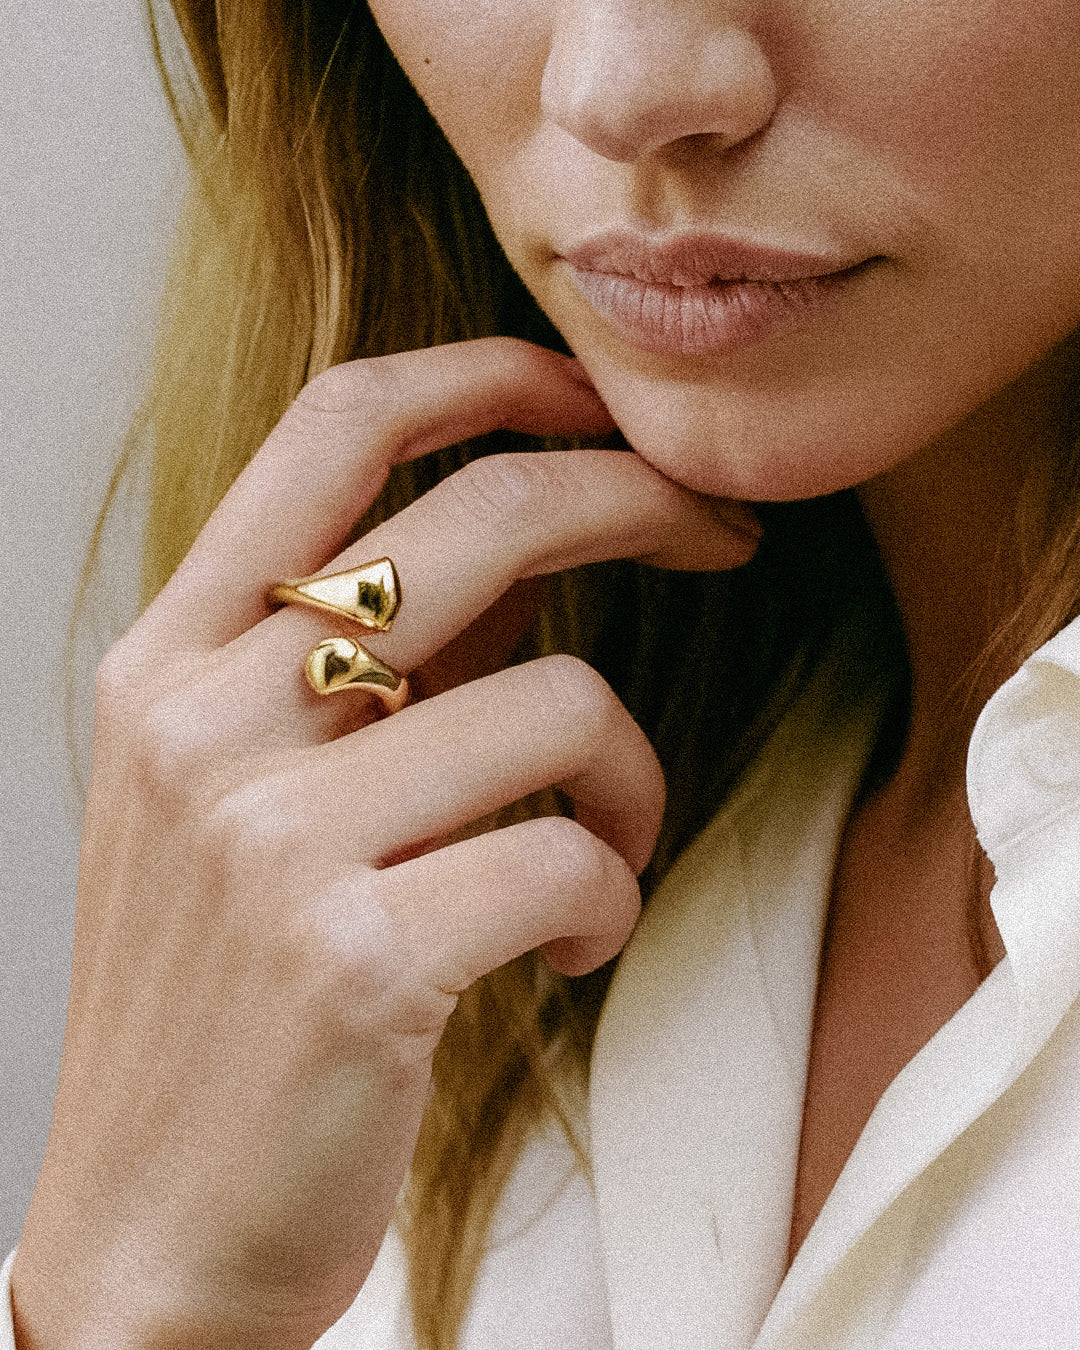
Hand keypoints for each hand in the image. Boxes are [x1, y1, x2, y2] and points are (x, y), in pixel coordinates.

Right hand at [11, 338, 758, 1349]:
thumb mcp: (238, 799)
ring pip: (559, 703)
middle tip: (725, 534)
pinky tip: (565, 951)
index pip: (335, 427)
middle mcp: (200, 721)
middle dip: (640, 499)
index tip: (592, 401)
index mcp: (166, 659)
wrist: (150, 1225)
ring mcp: (266, 839)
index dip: (488, 377)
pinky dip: (606, 899)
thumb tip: (520, 561)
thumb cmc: (222, 997)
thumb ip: (353, 667)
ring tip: (601, 855)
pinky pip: (568, 860)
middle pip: (480, 519)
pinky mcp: (350, 961)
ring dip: (628, 779)